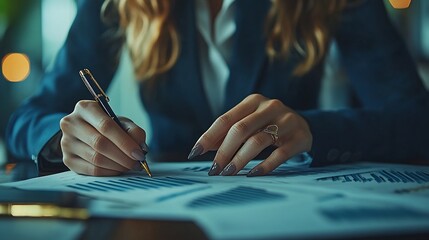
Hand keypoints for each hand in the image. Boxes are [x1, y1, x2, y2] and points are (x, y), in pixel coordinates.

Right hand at [60, 100, 147, 175]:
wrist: (85, 133)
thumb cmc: (107, 126)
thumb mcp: (121, 122)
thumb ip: (134, 131)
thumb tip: (141, 148)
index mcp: (85, 108)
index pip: (106, 126)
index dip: (125, 142)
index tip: (139, 154)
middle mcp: (71, 123)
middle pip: (100, 143)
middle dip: (123, 156)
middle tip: (136, 163)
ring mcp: (66, 142)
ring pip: (96, 158)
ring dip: (117, 165)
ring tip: (130, 166)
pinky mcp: (67, 159)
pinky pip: (91, 170)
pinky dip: (109, 172)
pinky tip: (118, 169)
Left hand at [188, 94, 311, 175]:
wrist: (306, 125)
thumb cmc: (270, 124)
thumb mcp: (250, 122)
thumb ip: (228, 132)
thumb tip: (202, 148)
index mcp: (253, 101)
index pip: (225, 119)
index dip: (208, 136)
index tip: (194, 153)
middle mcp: (270, 107)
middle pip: (240, 129)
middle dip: (223, 151)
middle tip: (213, 169)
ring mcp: (287, 121)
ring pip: (258, 141)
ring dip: (239, 159)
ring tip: (228, 173)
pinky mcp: (299, 137)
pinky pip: (279, 154)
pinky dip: (264, 166)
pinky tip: (252, 174)